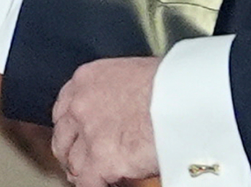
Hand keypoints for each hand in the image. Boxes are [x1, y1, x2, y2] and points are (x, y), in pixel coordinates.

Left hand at [51, 57, 161, 185]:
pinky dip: (96, 185)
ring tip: (102, 176)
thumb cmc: (173, 83)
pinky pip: (87, 183)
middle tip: (86, 162)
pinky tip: (112, 183)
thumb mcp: (133, 74)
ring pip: (73, 163)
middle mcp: (81, 104)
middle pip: (62, 138)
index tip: (77, 139)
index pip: (63, 110)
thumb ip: (115, 92)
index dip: (71, 129)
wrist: (188, 97)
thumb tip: (120, 108)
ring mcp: (89, 133)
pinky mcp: (101, 159)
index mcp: (87, 79)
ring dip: (85, 172)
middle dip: (72, 153)